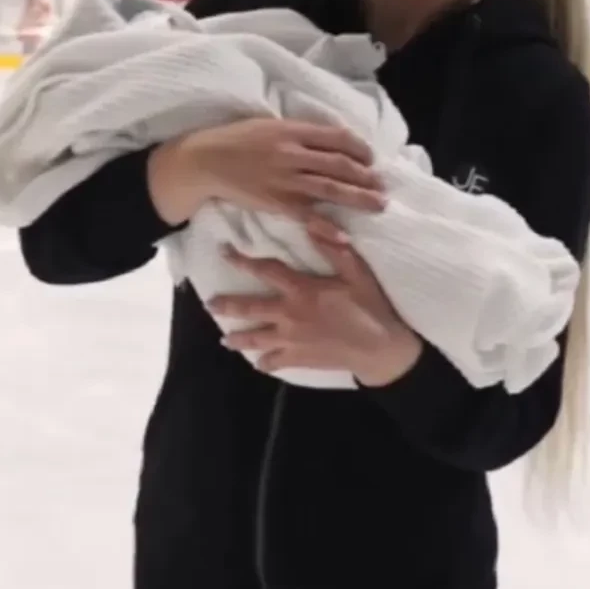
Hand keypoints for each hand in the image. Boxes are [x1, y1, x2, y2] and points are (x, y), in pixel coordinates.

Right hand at [147, 118, 385, 247]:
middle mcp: (293, 153)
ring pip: (330, 189)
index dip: (359, 148)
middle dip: (366, 176)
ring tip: (379, 205)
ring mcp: (285, 179)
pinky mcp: (275, 202)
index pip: (337, 138)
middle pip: (340, 165)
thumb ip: (297, 132)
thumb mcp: (269, 125)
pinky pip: (306, 216)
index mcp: (293, 131)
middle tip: (384, 186)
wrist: (205, 160)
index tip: (372, 157)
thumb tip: (326, 139)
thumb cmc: (236, 140)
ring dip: (358, 198)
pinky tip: (344, 237)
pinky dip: (326, 227)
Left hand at [210, 243, 422, 386]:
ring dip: (237, 338)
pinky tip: (258, 362)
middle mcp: (289, 314)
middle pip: (249, 308)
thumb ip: (333, 250)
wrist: (379, 348)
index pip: (265, 270)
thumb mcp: (356, 272)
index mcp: (301, 290)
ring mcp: (291, 340)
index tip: (224, 251)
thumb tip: (312, 226)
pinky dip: (264, 363)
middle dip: (227, 305)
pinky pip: (274, 362)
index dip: (242, 260)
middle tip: (210, 303)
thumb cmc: (369, 307)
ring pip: (255, 339)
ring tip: (225, 339)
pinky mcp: (298, 359)